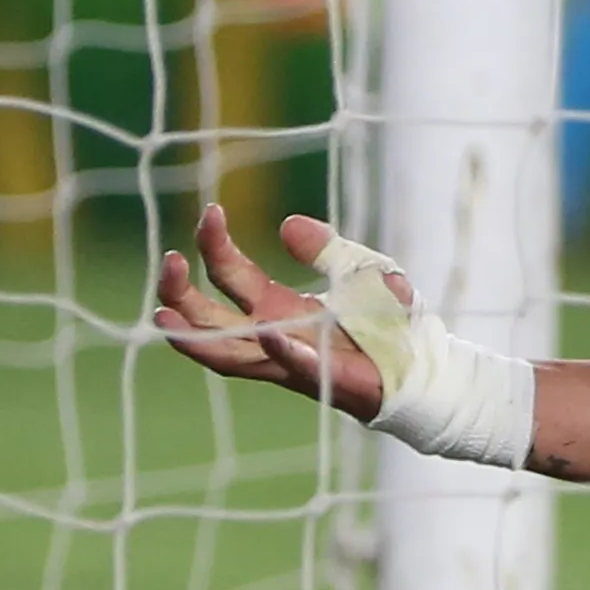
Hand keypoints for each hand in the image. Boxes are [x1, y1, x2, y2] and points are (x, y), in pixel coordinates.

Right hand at [153, 205, 397, 421]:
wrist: (423, 366)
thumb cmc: (385, 321)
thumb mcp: (357, 269)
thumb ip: (325, 249)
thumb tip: (286, 226)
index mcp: (276, 307)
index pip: (229, 275)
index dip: (214, 244)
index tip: (211, 211)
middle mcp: (272, 336)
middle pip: (208, 319)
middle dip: (179, 292)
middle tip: (169, 259)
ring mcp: (291, 362)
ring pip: (227, 355)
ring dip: (197, 334)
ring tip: (166, 311)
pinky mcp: (324, 378)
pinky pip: (295, 366)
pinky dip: (281, 351)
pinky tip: (267, 331)